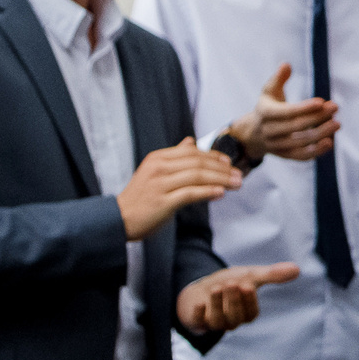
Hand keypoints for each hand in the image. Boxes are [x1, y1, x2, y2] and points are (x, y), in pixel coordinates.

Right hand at [118, 138, 240, 238]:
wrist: (119, 218)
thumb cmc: (141, 196)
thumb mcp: (155, 170)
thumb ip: (174, 156)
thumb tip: (191, 141)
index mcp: (158, 158)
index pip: (192, 152)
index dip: (214, 156)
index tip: (229, 163)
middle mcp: (158, 168)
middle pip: (198, 163)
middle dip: (222, 169)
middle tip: (239, 175)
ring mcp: (160, 185)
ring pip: (197, 176)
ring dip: (221, 179)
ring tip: (237, 184)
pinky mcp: (162, 202)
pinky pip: (190, 194)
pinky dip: (208, 192)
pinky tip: (221, 193)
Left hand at [177, 262, 298, 334]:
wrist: (201, 288)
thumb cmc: (230, 284)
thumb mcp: (250, 276)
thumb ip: (271, 275)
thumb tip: (297, 269)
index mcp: (245, 313)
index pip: (251, 313)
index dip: (250, 301)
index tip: (248, 285)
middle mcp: (231, 321)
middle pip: (235, 318)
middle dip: (233, 301)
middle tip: (231, 283)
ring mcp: (213, 322)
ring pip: (218, 321)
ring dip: (217, 305)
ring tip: (217, 288)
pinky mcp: (195, 321)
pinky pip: (197, 323)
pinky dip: (199, 315)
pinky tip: (200, 305)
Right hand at [228, 63, 338, 163]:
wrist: (253, 134)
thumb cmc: (267, 107)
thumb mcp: (269, 92)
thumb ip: (278, 79)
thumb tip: (286, 64)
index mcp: (265, 113)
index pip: (285, 112)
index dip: (303, 108)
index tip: (321, 101)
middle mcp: (269, 131)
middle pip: (295, 126)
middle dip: (317, 117)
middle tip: (335, 107)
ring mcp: (277, 145)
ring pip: (299, 142)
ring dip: (320, 134)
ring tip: (337, 124)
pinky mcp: (285, 155)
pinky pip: (300, 156)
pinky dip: (315, 152)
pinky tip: (330, 142)